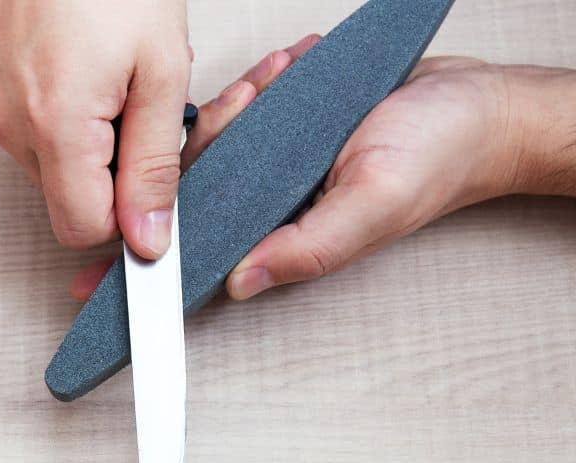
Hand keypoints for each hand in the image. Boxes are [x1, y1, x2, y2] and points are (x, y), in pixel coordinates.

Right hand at [0, 0, 190, 258]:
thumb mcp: (160, 69)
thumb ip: (154, 165)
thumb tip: (149, 238)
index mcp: (54, 122)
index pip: (83, 227)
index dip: (127, 219)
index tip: (155, 190)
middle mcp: (9, 123)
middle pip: (69, 199)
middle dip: (113, 172)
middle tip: (140, 109)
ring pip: (55, 168)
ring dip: (92, 143)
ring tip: (113, 81)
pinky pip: (35, 134)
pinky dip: (68, 119)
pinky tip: (87, 73)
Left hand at [70, 50, 518, 300]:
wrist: (477, 103)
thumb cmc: (438, 160)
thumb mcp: (372, 206)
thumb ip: (307, 248)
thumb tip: (242, 281)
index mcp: (281, 236)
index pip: (201, 261)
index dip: (150, 270)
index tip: (98, 281)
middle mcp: (271, 204)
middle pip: (194, 193)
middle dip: (202, 151)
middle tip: (247, 106)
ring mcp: (276, 164)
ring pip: (214, 143)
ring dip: (237, 107)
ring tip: (283, 81)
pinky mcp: (287, 126)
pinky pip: (246, 108)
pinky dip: (258, 85)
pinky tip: (285, 68)